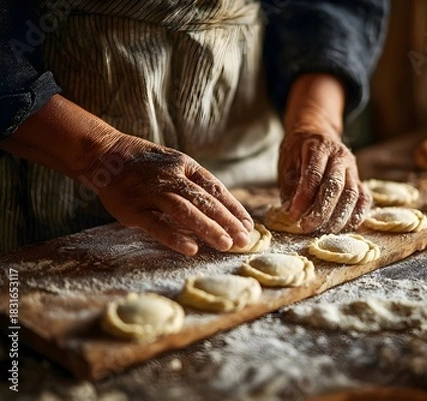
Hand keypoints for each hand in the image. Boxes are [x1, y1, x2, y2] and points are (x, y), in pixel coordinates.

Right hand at [82, 134, 252, 254]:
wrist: (105, 155)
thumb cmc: (147, 165)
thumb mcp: (175, 165)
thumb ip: (195, 186)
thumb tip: (224, 213)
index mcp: (185, 166)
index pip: (216, 188)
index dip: (234, 208)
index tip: (248, 226)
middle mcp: (170, 177)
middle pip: (205, 200)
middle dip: (227, 221)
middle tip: (243, 240)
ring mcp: (151, 192)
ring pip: (185, 210)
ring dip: (207, 228)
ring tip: (226, 244)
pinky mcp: (132, 209)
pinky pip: (156, 224)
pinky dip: (174, 236)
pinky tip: (191, 249)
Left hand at [278, 130, 370, 232]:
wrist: (317, 133)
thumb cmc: (298, 151)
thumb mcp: (287, 162)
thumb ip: (289, 185)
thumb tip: (290, 210)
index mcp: (319, 147)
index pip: (314, 175)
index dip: (304, 197)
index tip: (293, 215)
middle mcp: (340, 156)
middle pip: (335, 186)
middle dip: (321, 210)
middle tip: (306, 226)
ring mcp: (352, 168)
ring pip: (351, 194)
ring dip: (338, 216)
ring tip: (322, 230)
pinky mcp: (360, 179)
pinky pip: (363, 199)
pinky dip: (356, 215)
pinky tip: (343, 228)